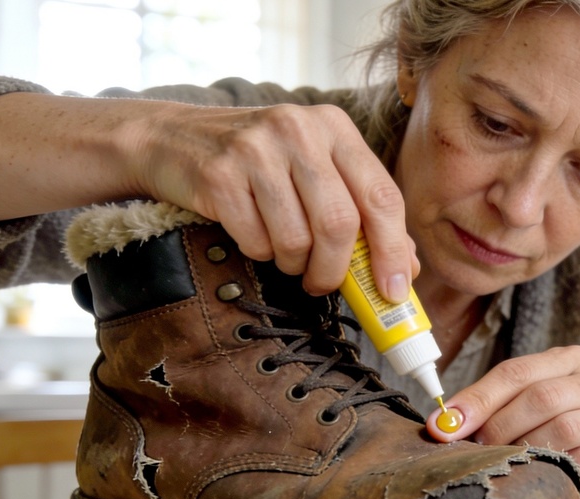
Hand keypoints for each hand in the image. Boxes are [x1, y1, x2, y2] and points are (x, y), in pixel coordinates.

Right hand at [134, 103, 417, 297]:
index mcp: (336, 128)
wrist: (173, 140)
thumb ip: (364, 214)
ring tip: (285, 253)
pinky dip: (260, 253)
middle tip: (324, 284)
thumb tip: (406, 269)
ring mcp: (256, 148)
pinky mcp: (218, 173)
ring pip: (296, 239)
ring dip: (294, 264)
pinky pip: (256, 241)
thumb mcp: (318, 173)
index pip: (382, 196)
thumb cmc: (261, 165)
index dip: (392, 250)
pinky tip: (253, 234)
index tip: (394, 291)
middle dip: (336, 270)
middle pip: (340, 224)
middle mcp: (299, 129)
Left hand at [426, 346, 579, 498]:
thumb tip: (443, 424)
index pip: (518, 371)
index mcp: (571, 360)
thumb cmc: (566, 433)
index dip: (478, 398)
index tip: (445, 425)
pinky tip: (538, 477)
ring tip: (505, 464)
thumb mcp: (533, 408)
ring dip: (525, 448)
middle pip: (542, 396)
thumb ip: (495, 407)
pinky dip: (554, 469)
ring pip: (564, 427)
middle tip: (475, 451)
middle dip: (500, 425)